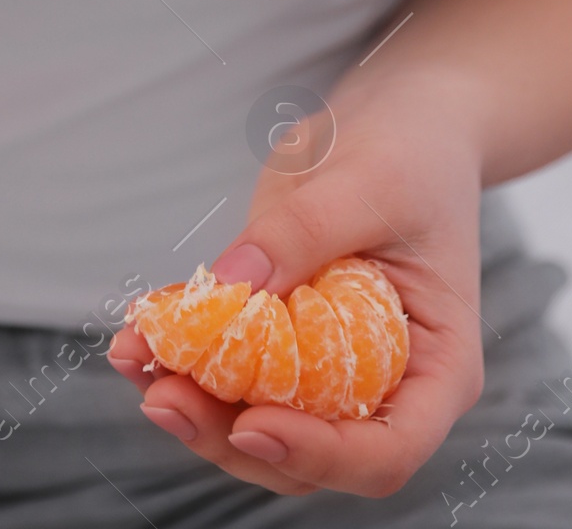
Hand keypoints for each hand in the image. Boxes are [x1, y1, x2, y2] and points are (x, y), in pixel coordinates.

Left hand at [106, 82, 485, 499]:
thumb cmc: (412, 150)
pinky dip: (186, 359)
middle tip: (162, 395)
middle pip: (310, 451)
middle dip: (230, 433)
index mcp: (436, 365)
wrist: (402, 117)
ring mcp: (331, 367)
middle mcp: (385, 383)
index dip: (319, 453)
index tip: (251, 422)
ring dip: (195, 404)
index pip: (385, 449)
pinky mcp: (285, 336)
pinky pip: (235, 368)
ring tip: (135, 358)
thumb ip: (306, 234)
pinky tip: (139, 334)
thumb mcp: (369, 183)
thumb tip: (233, 284)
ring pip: (261, 421)